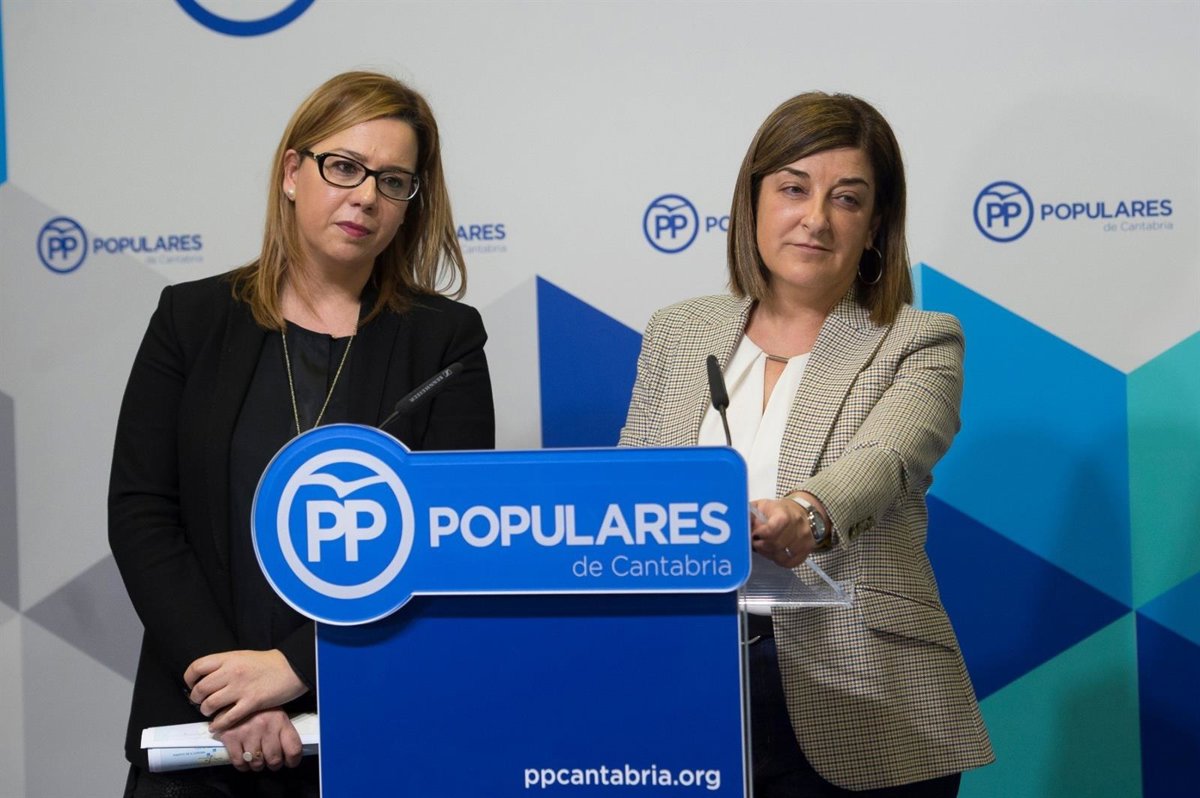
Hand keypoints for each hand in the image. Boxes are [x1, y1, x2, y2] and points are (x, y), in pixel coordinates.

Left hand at [184, 649, 306, 731]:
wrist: (291, 668)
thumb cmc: (267, 663)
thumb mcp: (242, 657)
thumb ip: (224, 666)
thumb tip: (207, 678)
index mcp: (228, 659)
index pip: (197, 667)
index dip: (190, 679)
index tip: (192, 685)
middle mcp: (231, 672)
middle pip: (201, 689)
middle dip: (197, 699)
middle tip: (201, 702)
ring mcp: (240, 688)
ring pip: (211, 704)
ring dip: (207, 711)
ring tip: (211, 713)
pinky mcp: (251, 703)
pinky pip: (227, 718)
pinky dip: (218, 724)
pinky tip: (216, 726)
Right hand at [216, 708, 303, 772]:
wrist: (232, 696)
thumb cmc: (257, 708)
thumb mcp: (275, 713)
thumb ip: (282, 732)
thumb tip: (288, 754)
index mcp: (280, 719)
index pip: (293, 748)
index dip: (293, 760)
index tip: (289, 762)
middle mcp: (265, 726)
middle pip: (274, 760)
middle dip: (273, 764)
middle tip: (270, 761)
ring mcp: (247, 731)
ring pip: (257, 763)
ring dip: (257, 765)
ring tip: (256, 758)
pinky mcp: (230, 736)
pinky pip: (239, 762)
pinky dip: (242, 765)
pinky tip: (244, 759)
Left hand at [750, 498, 814, 567]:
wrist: (797, 510)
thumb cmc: (775, 510)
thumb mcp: (759, 507)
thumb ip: (748, 516)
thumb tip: (736, 526)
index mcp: (784, 512)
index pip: (773, 529)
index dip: (761, 535)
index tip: (755, 534)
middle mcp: (798, 524)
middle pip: (776, 545)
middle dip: (762, 546)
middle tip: (757, 541)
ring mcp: (805, 537)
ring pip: (782, 556)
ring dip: (769, 554)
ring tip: (765, 546)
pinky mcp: (808, 548)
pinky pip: (790, 562)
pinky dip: (779, 560)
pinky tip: (775, 553)